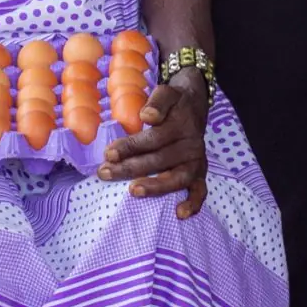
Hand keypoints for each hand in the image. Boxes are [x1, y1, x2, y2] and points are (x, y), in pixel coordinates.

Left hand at [103, 70, 209, 215]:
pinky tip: (179, 214)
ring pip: (178, 178)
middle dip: (130, 168)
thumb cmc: (173, 103)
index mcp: (181, 125)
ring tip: (133, 191)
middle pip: (160, 159)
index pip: (153, 138)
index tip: (108, 153)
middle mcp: (191, 145)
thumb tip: (147, 117)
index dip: (130, 146)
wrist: (195, 105)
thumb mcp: (166, 93)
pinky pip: (200, 191)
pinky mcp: (200, 174)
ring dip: (156, 187)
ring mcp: (197, 161)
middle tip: (105, 173)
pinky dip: (193, 203)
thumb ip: (157, 102)